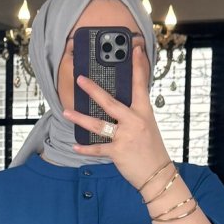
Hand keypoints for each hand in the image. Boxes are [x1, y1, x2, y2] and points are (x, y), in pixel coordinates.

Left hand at [62, 44, 171, 190]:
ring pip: (98, 125)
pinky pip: (97, 149)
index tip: (136, 49)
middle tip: (80, 79)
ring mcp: (125, 137)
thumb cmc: (151, 150)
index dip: (138, 66)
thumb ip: (134, 115)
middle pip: (110, 102)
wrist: (158, 174)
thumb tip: (115, 105)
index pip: (141, 85)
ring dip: (79, 118)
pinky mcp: (118, 152)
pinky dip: (85, 149)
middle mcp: (134, 121)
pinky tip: (75, 145)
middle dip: (93, 90)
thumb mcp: (147, 126)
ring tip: (66, 112)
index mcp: (144, 112)